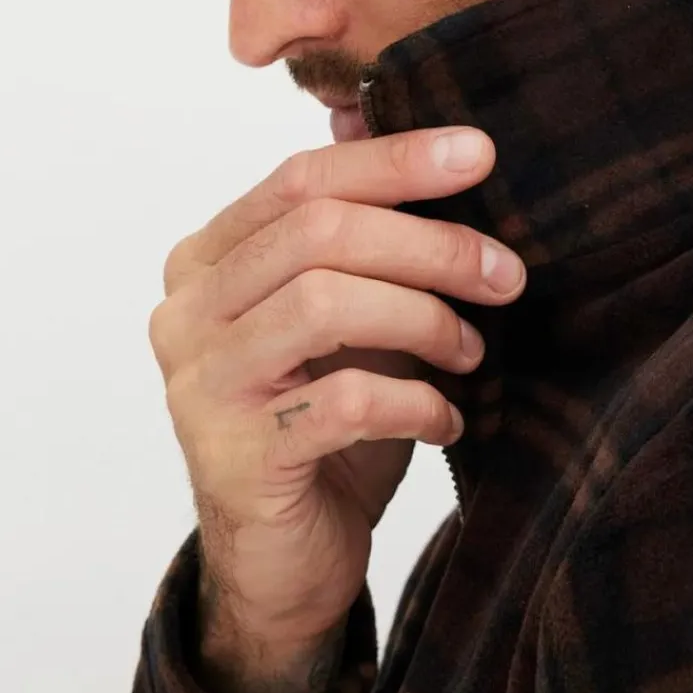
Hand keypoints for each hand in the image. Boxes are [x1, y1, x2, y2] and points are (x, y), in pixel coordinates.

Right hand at [148, 127, 525, 692]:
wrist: (286, 560)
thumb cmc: (329, 422)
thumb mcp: (353, 318)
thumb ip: (366, 234)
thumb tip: (422, 133)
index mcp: (207, 261)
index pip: (300, 179)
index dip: (394, 160)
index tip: (480, 153)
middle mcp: (186, 313)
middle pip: (318, 234)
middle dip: (430, 244)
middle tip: (506, 273)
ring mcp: (200, 386)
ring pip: (325, 304)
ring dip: (424, 318)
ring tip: (472, 350)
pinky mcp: (235, 458)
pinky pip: (344, 402)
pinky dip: (416, 403)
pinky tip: (447, 418)